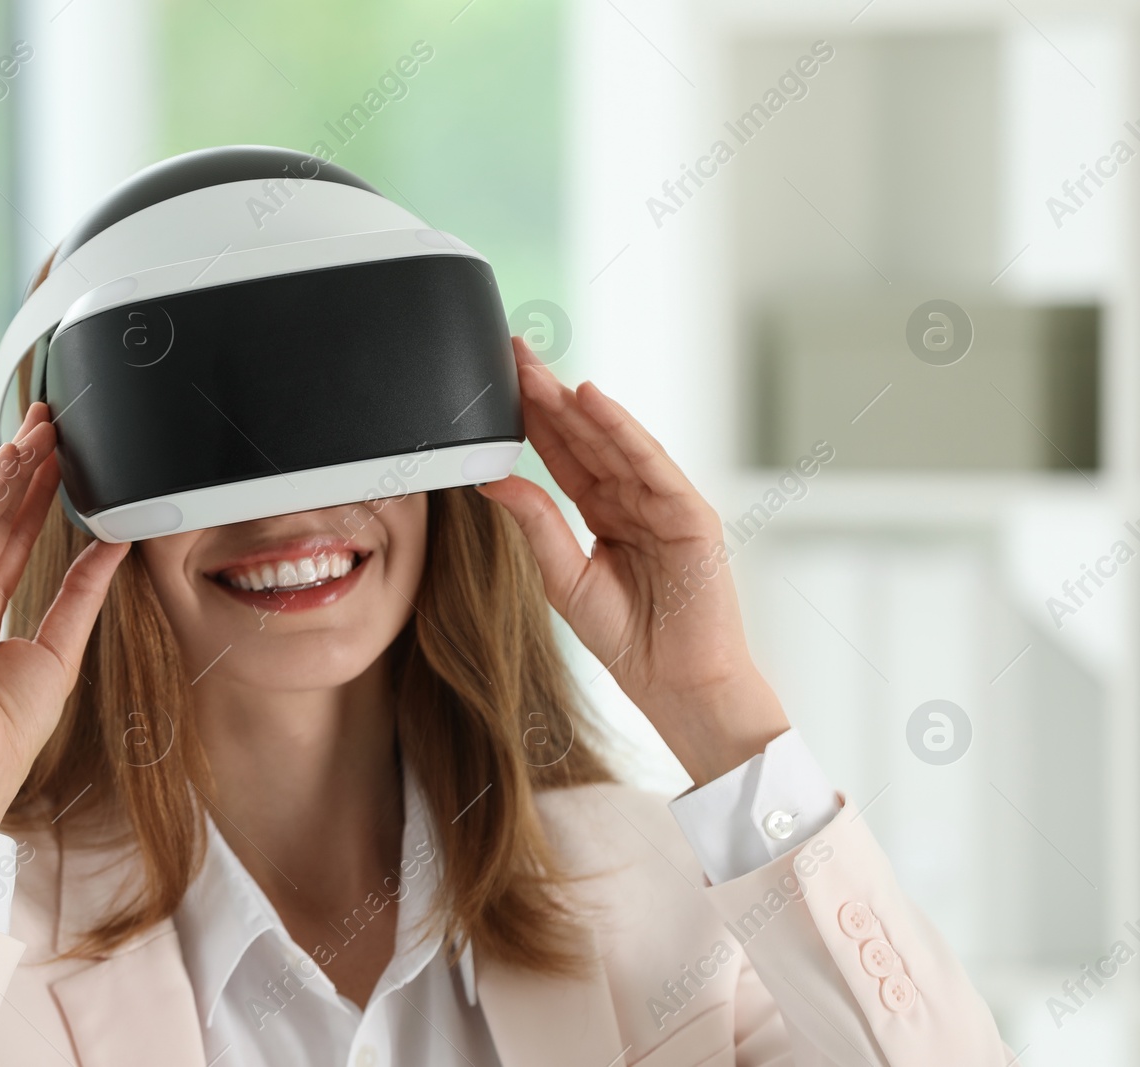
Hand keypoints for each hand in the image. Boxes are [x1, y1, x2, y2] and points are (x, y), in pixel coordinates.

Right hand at [0, 402, 129, 828]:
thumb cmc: (7, 729)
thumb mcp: (59, 646)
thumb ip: (82, 592)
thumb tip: (112, 545)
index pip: (7, 537)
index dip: (32, 494)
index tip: (57, 457)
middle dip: (19, 467)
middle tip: (47, 423)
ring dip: (4, 470)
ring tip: (36, 432)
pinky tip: (6, 465)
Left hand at [477, 338, 788, 785]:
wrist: (677, 684)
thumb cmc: (628, 640)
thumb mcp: (564, 578)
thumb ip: (536, 526)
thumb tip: (492, 481)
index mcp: (603, 512)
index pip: (561, 453)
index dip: (531, 417)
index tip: (500, 381)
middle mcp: (633, 498)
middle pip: (585, 436)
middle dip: (548, 395)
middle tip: (514, 352)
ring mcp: (663, 502)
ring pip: (614, 441)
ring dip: (578, 402)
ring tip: (541, 369)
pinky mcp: (689, 514)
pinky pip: (651, 463)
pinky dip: (622, 430)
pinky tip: (593, 401)